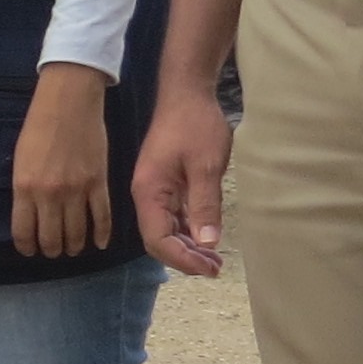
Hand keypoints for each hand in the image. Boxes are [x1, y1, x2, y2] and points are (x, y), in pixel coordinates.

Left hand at [11, 63, 113, 258]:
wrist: (69, 103)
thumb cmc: (39, 126)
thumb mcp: (19, 160)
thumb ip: (24, 189)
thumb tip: (29, 213)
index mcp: (25, 188)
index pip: (24, 231)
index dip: (27, 246)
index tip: (30, 250)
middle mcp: (50, 196)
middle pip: (51, 237)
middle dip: (51, 250)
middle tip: (53, 251)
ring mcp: (77, 192)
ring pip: (77, 233)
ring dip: (73, 246)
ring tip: (72, 248)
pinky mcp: (99, 184)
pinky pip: (102, 217)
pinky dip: (101, 234)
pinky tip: (98, 243)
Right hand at [131, 84, 231, 276]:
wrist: (186, 94)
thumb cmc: (195, 125)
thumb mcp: (206, 166)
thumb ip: (205, 205)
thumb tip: (208, 242)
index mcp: (149, 192)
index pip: (158, 239)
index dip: (182, 259)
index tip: (210, 269)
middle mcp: (146, 195)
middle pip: (158, 239)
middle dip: (185, 258)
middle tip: (216, 268)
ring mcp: (155, 190)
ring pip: (165, 230)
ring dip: (188, 247)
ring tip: (214, 259)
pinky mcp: (165, 184)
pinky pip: (172, 217)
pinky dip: (188, 231)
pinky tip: (206, 236)